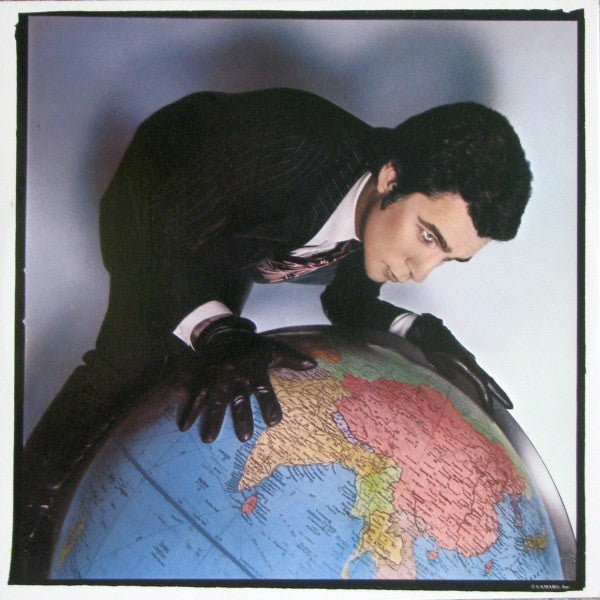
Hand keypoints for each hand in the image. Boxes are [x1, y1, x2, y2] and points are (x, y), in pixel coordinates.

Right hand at [177, 316, 315, 442]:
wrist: (225, 335)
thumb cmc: (252, 348)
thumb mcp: (274, 351)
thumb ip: (293, 360)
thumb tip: (314, 364)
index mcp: (254, 371)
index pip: (264, 390)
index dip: (270, 405)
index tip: (274, 421)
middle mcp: (236, 377)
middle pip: (239, 399)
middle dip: (241, 417)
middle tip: (244, 436)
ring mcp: (218, 380)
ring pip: (215, 401)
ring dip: (213, 420)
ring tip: (209, 439)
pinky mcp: (203, 380)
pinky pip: (195, 396)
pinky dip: (189, 411)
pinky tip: (184, 427)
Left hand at [406, 313, 512, 413]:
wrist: (430, 329)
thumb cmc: (430, 344)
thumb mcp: (434, 359)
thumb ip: (444, 369)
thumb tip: (454, 378)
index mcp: (464, 363)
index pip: (480, 382)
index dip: (486, 397)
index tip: (490, 410)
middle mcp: (470, 362)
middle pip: (489, 380)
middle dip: (500, 394)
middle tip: (511, 407)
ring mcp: (469, 360)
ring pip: (486, 376)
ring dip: (495, 389)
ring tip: (505, 402)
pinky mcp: (466, 360)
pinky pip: (479, 374)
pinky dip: (486, 383)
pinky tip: (488, 390)